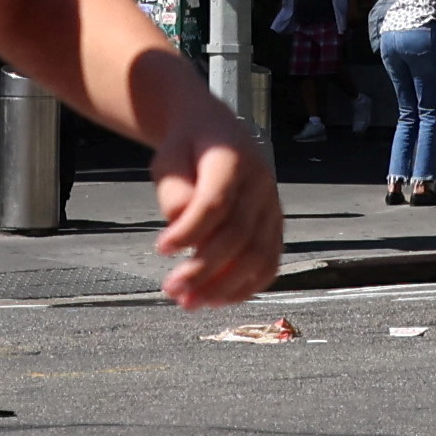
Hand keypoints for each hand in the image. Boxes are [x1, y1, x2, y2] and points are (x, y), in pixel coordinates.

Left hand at [155, 106, 286, 311]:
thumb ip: (173, 190)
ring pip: (259, 255)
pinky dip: (246, 287)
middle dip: (203, 269)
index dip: (189, 231)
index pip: (216, 203)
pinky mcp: (275, 227)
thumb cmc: (188, 148)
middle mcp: (260, 184)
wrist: (217, 133)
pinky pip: (269, 263)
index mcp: (232, 160)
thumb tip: (179, 223)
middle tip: (171, 289)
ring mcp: (272, 207)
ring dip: (224, 286)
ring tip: (190, 302)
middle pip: (238, 235)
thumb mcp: (169, 158)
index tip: (160, 249)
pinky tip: (217, 300)